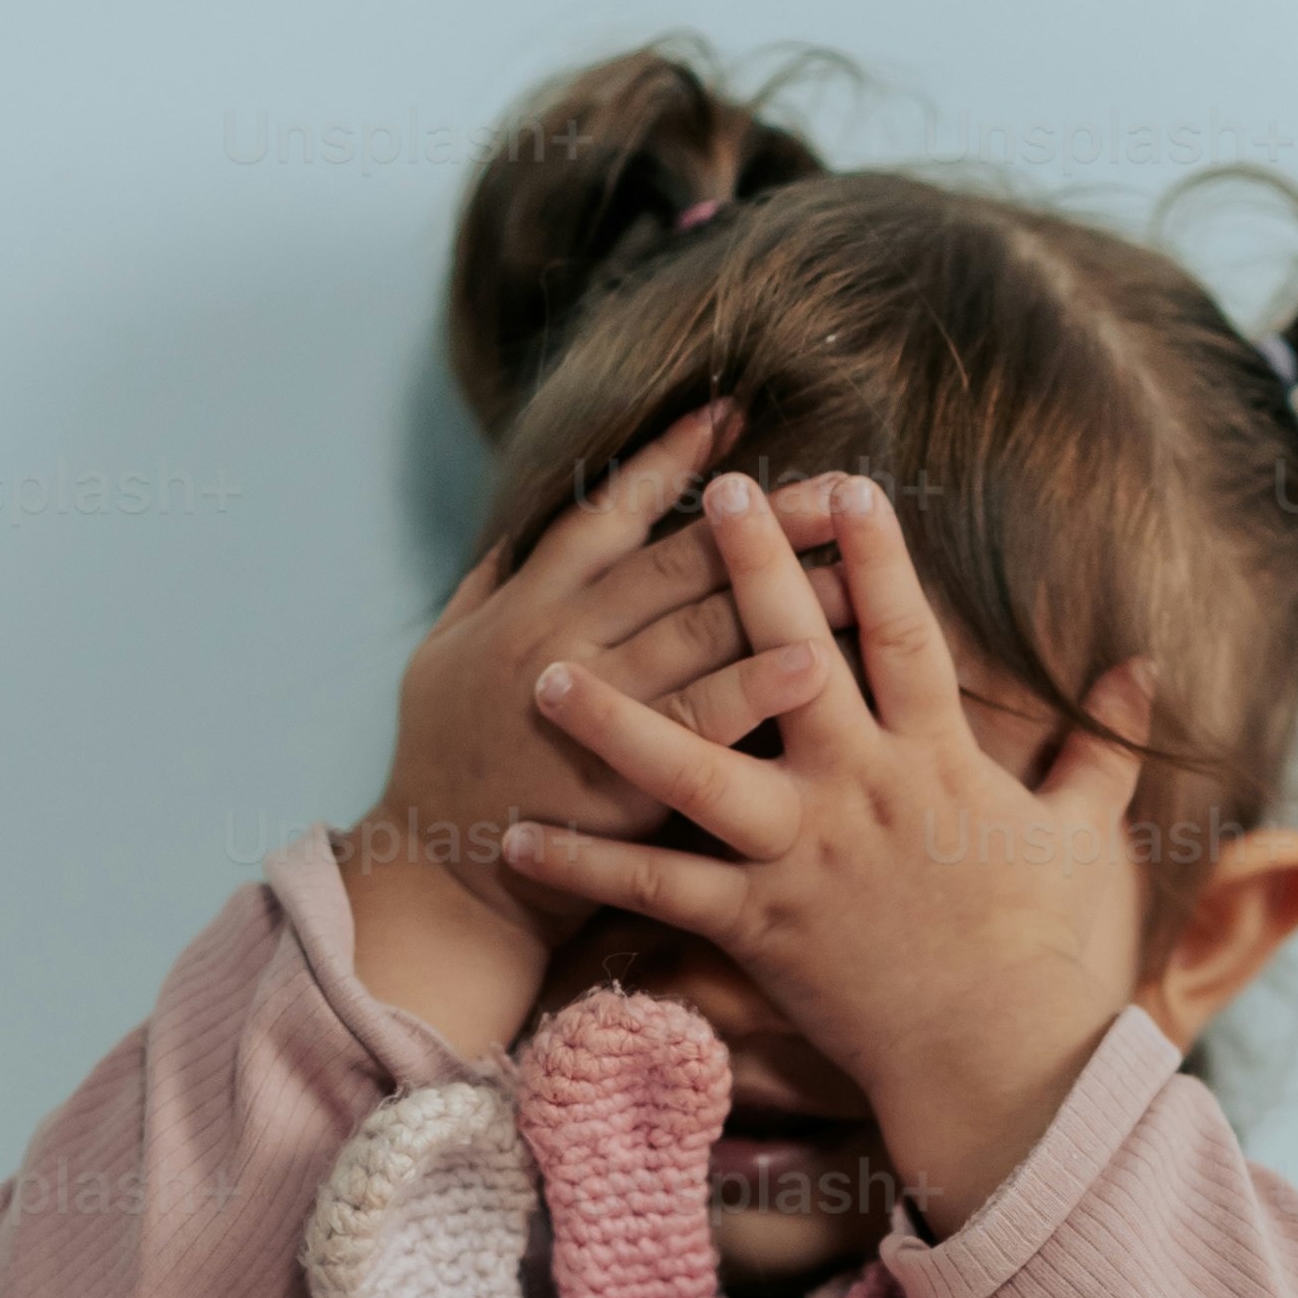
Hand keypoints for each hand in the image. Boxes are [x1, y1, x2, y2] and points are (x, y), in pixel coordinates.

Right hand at [336, 406, 846, 1054]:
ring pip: (703, 626)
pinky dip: (758, 687)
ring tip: (860, 557)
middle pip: (680, 560)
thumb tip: (518, 531)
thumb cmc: (443, 768)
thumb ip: (486, 591)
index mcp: (527, 604)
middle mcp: (561, 638)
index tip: (731, 414)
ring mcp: (595, 704)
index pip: (608, 512)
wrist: (442, 884)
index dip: (669, 460)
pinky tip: (820, 661)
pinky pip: (703, 720)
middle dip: (763, 518)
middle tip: (839, 484)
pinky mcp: (623, 777)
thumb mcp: (438, 659)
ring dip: (786, 589)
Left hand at [503, 472, 1150, 1230]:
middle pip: (791, 661)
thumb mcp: (1091, 837)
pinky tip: (517, 839)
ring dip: (614, 718)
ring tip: (547, 670)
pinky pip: (655, 888)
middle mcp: (859, 790)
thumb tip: (1142, 669)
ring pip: (692, 768)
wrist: (1007, 1064)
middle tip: (708, 496)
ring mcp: (802, 855)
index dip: (878, 556)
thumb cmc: (1052, 955)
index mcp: (936, 762)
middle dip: (748, 573)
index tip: (847, 483)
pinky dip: (586, 865)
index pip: (905, 636)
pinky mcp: (759, 926)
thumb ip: (1104, 747)